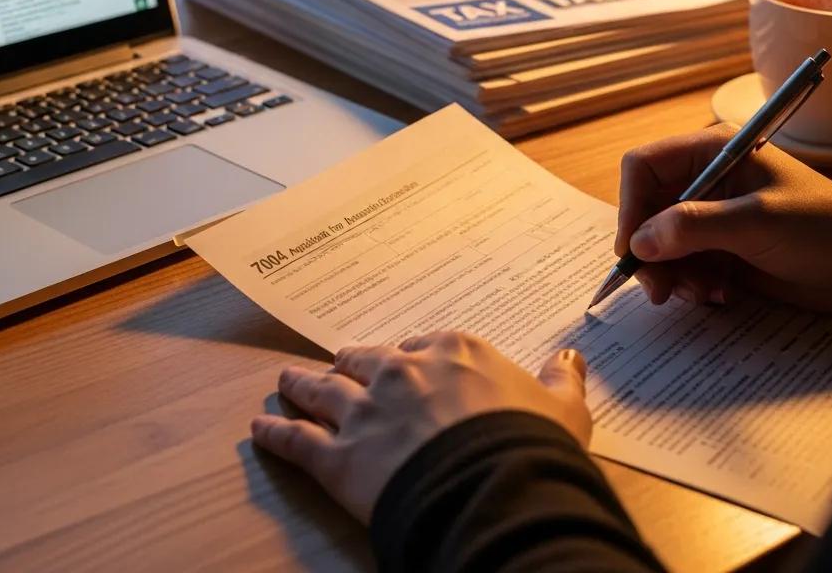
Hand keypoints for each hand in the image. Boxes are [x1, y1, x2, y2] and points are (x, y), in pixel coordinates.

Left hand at [251, 331, 589, 524]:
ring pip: (322, 392)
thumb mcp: (561, 408)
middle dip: (348, 364)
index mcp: (452, 352)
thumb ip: (561, 378)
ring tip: (284, 380)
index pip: (417, 346)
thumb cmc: (530, 445)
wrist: (491, 486)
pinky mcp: (338, 457)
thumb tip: (571, 356)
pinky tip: (260, 428)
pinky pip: (296, 441)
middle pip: (363, 360)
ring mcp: (365, 411)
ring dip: (300, 385)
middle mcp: (401, 372)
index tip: (398, 360)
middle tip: (335, 366)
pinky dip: (275, 434)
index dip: (404, 356)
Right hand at [616, 124, 831, 313]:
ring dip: (670, 272)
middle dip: (649, 250)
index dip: (631, 207)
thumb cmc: (823, 229)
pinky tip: (717, 296)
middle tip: (660, 290)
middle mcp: (707, 179)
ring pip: (661, 242)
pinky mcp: (725, 248)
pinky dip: (691, 283)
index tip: (633, 251)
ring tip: (697, 295)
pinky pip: (685, 264)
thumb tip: (637, 243)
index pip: (644, 167)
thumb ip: (693, 228)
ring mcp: (715, 216)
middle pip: (647, 209)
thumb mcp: (756, 223)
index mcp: (713, 152)